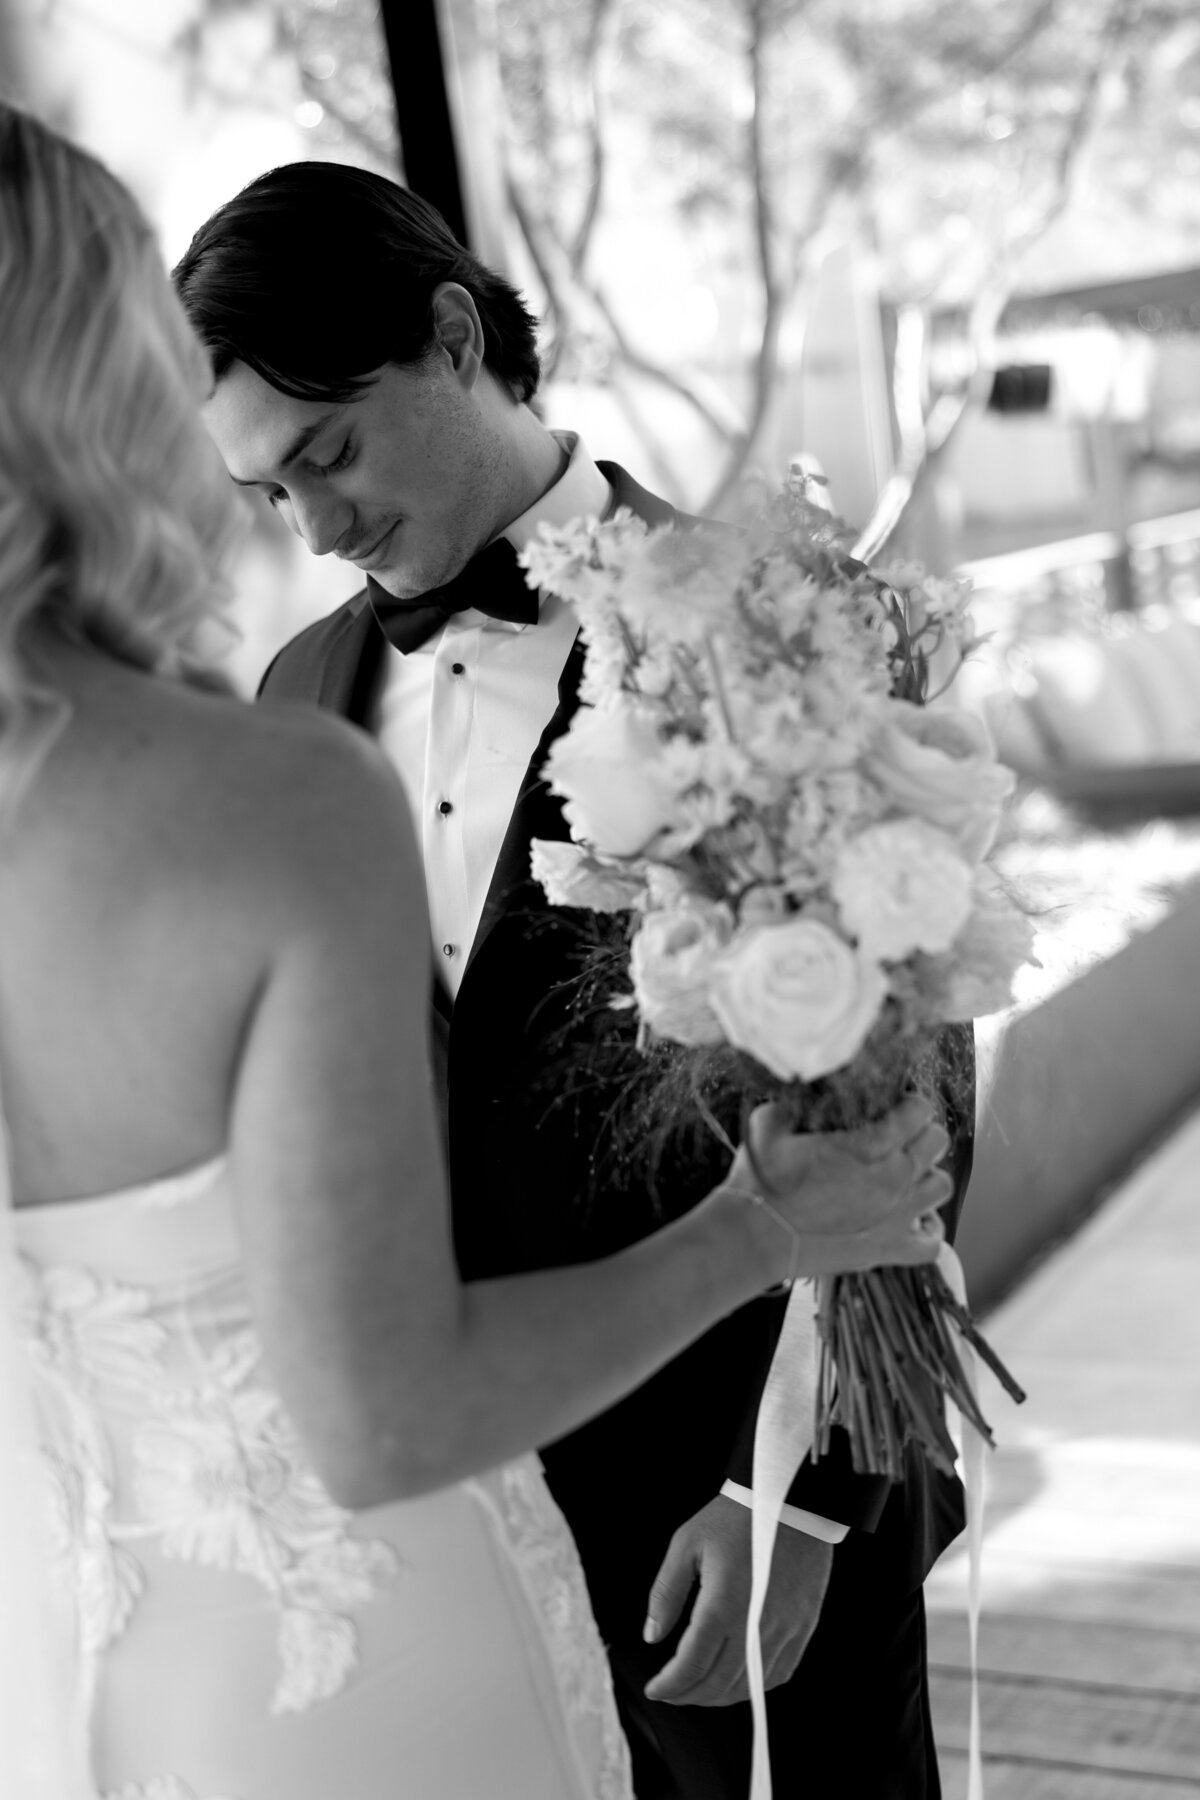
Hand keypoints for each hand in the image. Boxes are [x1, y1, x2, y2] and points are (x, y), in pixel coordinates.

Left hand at [641, 1494, 832, 1706]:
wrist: (790, 1498)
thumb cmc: (736, 1516)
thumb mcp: (687, 1544)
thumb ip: (666, 1593)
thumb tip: (652, 1635)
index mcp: (722, 1605)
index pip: (691, 1665)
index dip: (670, 1685)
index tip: (655, 1689)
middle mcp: (755, 1625)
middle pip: (718, 1683)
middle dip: (689, 1695)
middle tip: (672, 1692)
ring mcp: (784, 1629)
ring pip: (749, 1686)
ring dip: (719, 1696)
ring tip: (699, 1689)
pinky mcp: (804, 1625)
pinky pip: (780, 1672)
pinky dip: (755, 1687)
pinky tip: (739, 1679)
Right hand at [725, 1094, 952, 1281]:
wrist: (752, 1238)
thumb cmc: (760, 1181)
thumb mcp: (770, 1123)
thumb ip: (796, 1104)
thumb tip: (805, 1095)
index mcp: (870, 1144)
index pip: (920, 1111)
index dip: (907, 1103)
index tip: (892, 1106)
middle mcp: (893, 1178)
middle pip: (937, 1142)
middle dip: (920, 1133)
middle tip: (897, 1138)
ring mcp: (896, 1216)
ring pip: (941, 1186)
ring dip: (925, 1176)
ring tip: (902, 1176)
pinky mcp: (888, 1249)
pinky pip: (933, 1242)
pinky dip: (927, 1228)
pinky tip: (908, 1219)